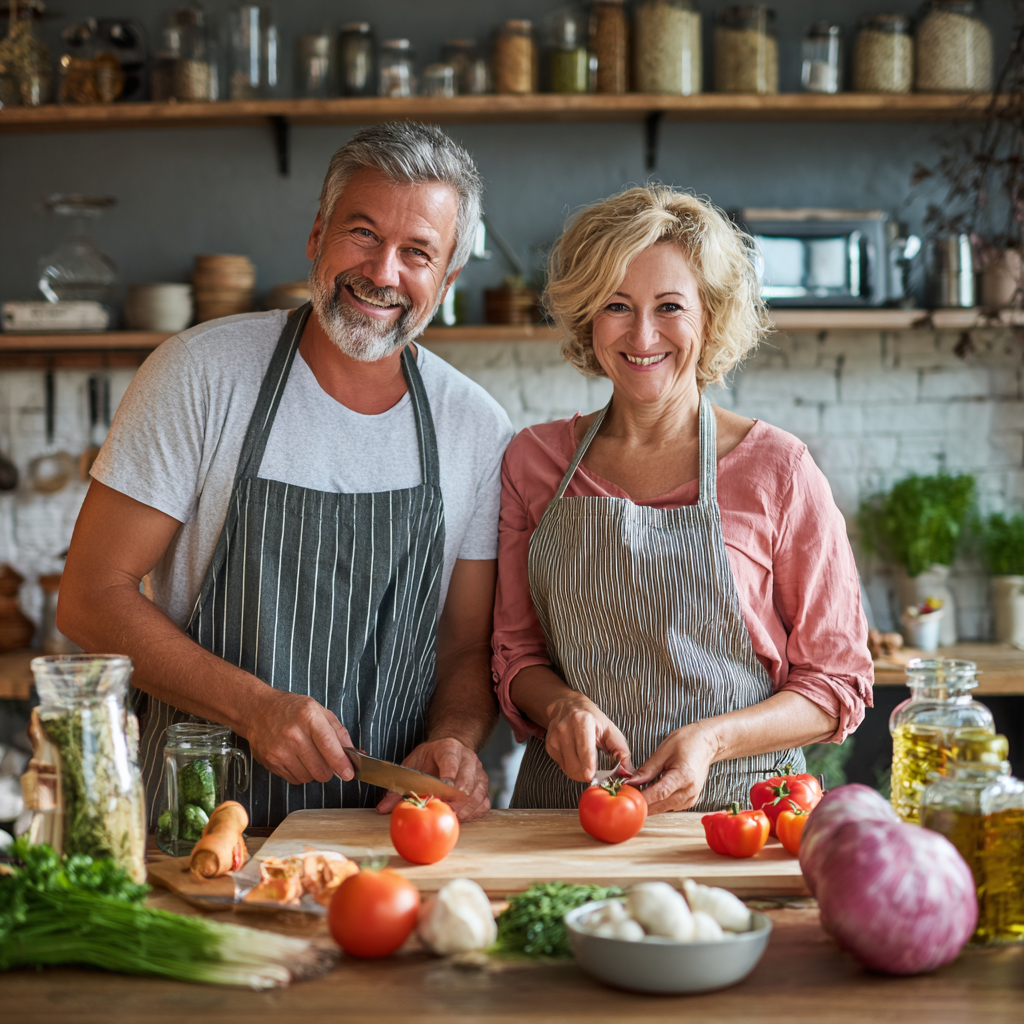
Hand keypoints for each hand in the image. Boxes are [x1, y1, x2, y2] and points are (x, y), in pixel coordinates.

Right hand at [241, 688, 354, 785]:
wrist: (258, 710)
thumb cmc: (292, 710)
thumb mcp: (319, 711)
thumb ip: (339, 732)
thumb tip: (355, 753)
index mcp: (308, 716)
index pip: (328, 744)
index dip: (341, 762)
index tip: (349, 773)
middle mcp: (293, 734)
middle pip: (320, 768)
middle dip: (330, 770)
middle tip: (328, 761)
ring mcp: (279, 750)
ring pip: (308, 777)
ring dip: (315, 772)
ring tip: (310, 756)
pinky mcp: (271, 762)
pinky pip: (295, 780)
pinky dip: (301, 774)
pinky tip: (297, 759)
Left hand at [375, 737, 490, 821]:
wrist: (452, 748)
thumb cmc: (430, 758)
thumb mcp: (412, 764)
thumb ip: (398, 786)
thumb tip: (383, 808)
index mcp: (449, 749)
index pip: (451, 761)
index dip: (448, 777)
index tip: (442, 791)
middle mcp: (468, 759)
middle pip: (467, 782)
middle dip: (455, 801)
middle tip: (443, 814)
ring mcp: (479, 772)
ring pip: (476, 794)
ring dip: (463, 811)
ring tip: (449, 819)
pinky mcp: (484, 786)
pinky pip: (483, 803)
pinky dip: (473, 813)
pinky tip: (461, 818)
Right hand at [543, 692, 631, 783]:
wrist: (568, 706)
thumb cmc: (592, 718)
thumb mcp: (611, 729)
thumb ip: (622, 751)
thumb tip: (628, 773)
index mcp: (582, 721)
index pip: (584, 748)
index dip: (588, 764)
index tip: (591, 776)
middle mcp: (565, 728)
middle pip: (574, 764)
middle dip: (587, 774)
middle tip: (596, 773)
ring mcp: (554, 737)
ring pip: (568, 768)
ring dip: (580, 772)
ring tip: (587, 763)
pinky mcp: (549, 745)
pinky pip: (562, 767)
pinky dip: (571, 767)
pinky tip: (576, 757)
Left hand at [629, 724, 719, 812]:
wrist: (707, 744)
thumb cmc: (688, 742)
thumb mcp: (664, 751)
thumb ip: (647, 770)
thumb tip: (631, 782)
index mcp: (684, 776)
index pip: (659, 793)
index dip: (641, 798)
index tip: (626, 796)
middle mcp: (690, 791)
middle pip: (660, 805)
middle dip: (641, 802)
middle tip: (625, 794)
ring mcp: (691, 798)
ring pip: (663, 808)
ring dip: (649, 803)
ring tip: (636, 792)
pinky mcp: (690, 801)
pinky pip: (669, 806)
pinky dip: (657, 802)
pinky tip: (649, 793)